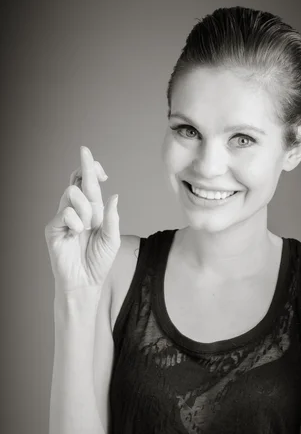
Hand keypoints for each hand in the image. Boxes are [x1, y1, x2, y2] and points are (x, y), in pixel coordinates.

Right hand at [45, 146, 120, 293]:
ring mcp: (63, 218)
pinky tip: (76, 234)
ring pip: (72, 193)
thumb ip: (112, 218)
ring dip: (86, 208)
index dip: (92, 171)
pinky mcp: (53, 227)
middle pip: (78, 181)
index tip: (101, 169)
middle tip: (86, 151)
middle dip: (85, 167)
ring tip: (88, 227)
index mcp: (92, 211)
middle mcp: (76, 211)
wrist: (85, 282)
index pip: (90, 185)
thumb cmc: (98, 262)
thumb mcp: (111, 239)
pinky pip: (65, 212)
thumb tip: (114, 195)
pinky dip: (76, 222)